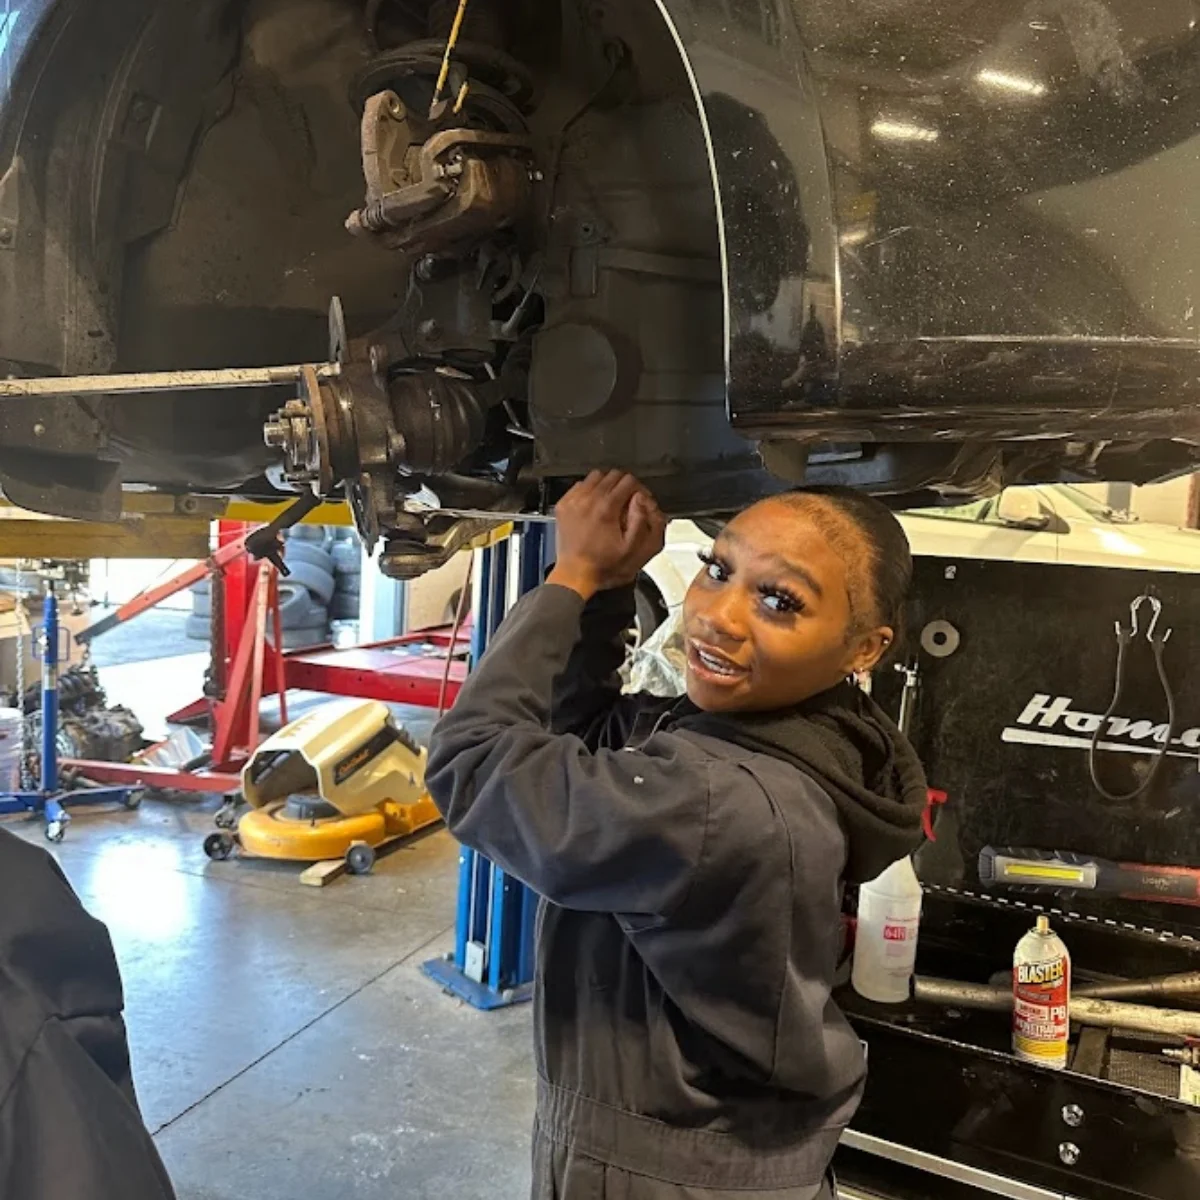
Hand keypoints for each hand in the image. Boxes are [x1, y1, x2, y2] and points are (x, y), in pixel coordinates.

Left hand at [546, 471, 666, 600]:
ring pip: (595, 476)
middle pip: (613, 475)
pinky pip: (579, 485)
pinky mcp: (564, 506)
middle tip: (627, 498)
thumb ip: (640, 519)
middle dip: (624, 484)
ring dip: (607, 484)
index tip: (639, 497)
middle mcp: (588, 500)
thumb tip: (640, 499)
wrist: (575, 573)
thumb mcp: (631, 548)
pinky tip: (594, 503)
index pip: (628, 481)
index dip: (639, 488)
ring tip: (611, 499)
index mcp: (606, 509)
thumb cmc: (601, 565)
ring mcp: (574, 501)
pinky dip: (589, 490)